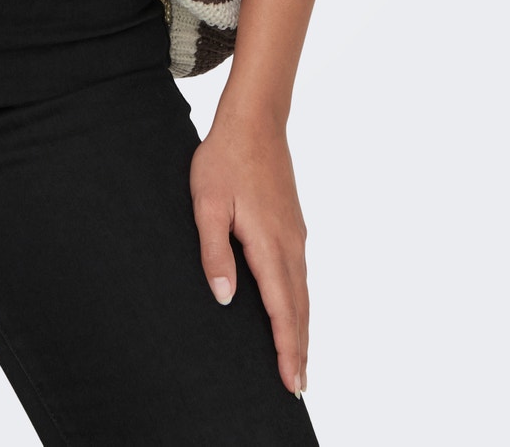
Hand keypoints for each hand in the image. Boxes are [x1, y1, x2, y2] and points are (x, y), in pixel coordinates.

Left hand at [190, 107, 308, 396]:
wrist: (254, 121)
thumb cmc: (224, 159)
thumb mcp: (207, 204)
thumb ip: (215, 252)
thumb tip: (225, 298)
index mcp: (269, 243)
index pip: (281, 308)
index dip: (287, 347)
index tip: (291, 381)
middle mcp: (290, 244)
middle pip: (298, 307)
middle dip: (299, 348)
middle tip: (297, 387)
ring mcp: (295, 234)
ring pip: (302, 292)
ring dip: (301, 328)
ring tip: (298, 360)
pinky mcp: (293, 225)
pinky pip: (299, 275)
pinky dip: (299, 302)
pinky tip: (292, 310)